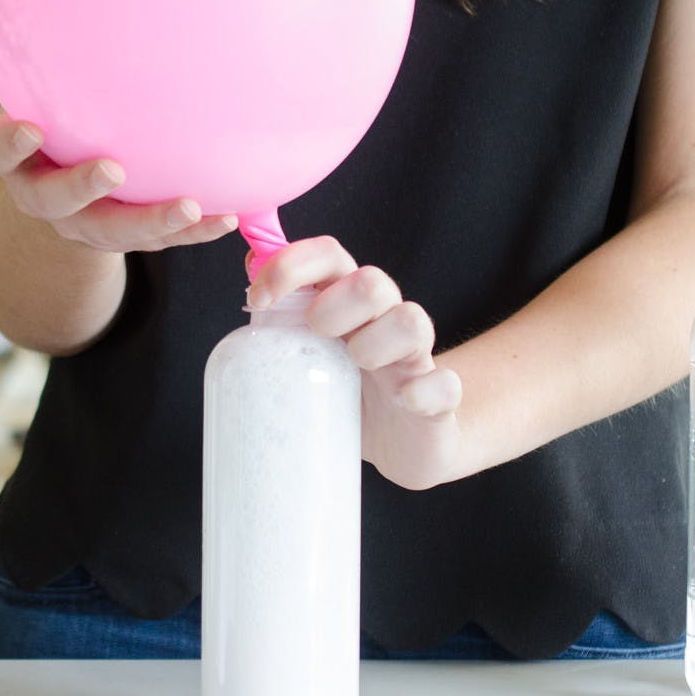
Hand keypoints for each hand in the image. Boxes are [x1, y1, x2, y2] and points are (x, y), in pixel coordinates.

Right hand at [0, 114, 238, 252]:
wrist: (64, 192)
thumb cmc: (59, 122)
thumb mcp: (46, 92)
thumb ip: (54, 58)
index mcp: (17, 160)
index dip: (8, 144)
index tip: (29, 127)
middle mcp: (43, 196)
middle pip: (52, 202)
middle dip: (80, 188)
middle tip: (112, 169)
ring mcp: (82, 223)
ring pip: (110, 232)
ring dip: (151, 221)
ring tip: (190, 206)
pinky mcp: (123, 238)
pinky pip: (157, 241)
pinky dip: (192, 231)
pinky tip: (228, 215)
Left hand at [248, 237, 465, 490]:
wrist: (404, 440)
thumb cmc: (350, 388)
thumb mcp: (313, 350)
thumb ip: (287, 315)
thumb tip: (249, 267)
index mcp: (349, 302)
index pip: (329, 255)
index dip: (291, 265)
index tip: (257, 298)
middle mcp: (386, 319)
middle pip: (372, 282)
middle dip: (334, 306)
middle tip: (317, 336)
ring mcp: (416, 358)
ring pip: (412, 321)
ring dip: (376, 344)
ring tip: (357, 370)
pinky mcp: (439, 398)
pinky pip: (446, 384)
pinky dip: (424, 390)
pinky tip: (404, 401)